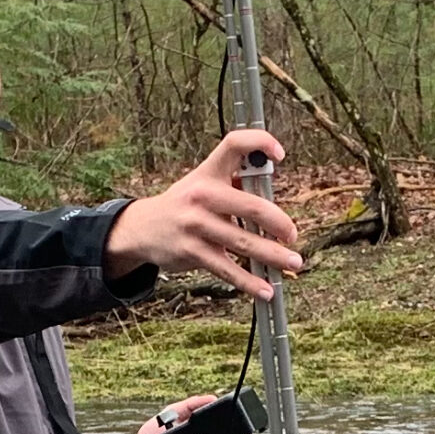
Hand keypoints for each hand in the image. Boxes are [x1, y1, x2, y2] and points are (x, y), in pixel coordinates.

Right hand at [103, 129, 301, 298]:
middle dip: (280, 223)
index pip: (234, 144)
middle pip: (251, 206)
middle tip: (292, 234)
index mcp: (209, 172)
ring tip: (293, 263)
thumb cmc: (184, 205)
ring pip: (244, 242)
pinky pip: (227, 269)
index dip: (260, 143)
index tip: (280, 155)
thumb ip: (236, 186)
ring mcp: (195, 224)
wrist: (141, 228)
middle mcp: (202, 194)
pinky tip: (265, 290)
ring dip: (274, 256)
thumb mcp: (202, 184)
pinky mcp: (191, 251)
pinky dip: (248, 282)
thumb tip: (276, 205)